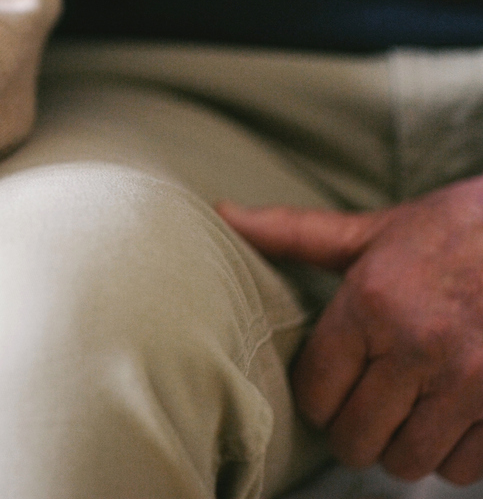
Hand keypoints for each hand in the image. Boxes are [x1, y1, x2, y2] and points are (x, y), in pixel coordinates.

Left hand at [218, 175, 482, 484]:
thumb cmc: (457, 231)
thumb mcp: (375, 231)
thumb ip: (297, 233)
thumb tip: (223, 213)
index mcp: (372, 304)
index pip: (315, 392)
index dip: (315, 401)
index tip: (328, 392)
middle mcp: (418, 346)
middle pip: (357, 437)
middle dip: (352, 433)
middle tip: (363, 414)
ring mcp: (471, 382)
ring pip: (409, 461)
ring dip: (402, 449)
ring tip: (406, 419)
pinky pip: (465, 468)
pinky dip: (452, 457)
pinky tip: (449, 425)